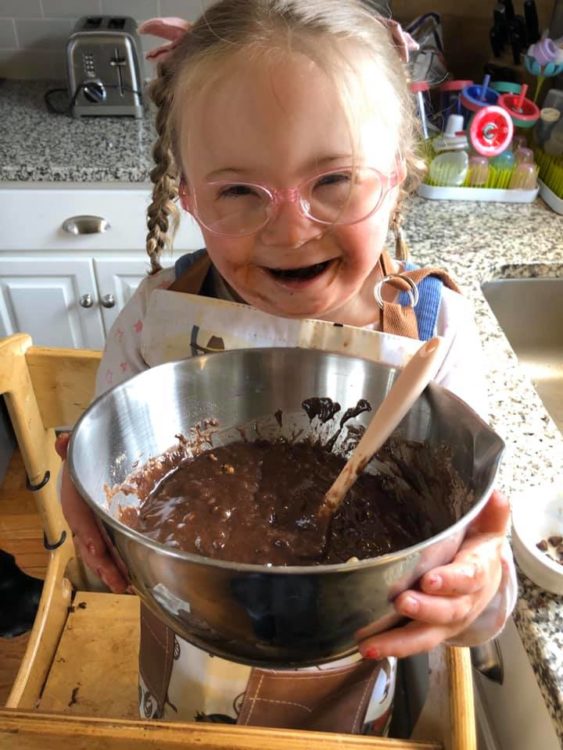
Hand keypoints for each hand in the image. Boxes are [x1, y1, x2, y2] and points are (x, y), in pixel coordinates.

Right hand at [56, 433, 128, 593]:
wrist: (84, 474)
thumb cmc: (83, 468)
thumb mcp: (79, 458)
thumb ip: (72, 450)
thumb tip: (64, 439)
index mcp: (76, 506)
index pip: (81, 523)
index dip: (88, 536)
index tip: (97, 548)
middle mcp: (83, 524)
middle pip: (92, 549)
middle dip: (104, 566)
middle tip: (120, 582)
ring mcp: (93, 534)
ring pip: (100, 558)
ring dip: (112, 573)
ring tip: (127, 587)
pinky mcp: (105, 538)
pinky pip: (110, 555)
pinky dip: (119, 569)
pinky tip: (133, 580)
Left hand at [359, 490, 509, 659]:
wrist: (485, 582)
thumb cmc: (477, 551)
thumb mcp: (487, 530)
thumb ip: (491, 514)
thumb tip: (496, 495)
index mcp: (476, 574)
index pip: (467, 578)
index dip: (450, 581)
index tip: (430, 579)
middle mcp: (462, 603)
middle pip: (446, 611)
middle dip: (424, 609)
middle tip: (401, 601)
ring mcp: (445, 622)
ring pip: (425, 636)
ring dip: (398, 641)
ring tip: (371, 643)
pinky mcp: (429, 632)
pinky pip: (411, 643)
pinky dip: (390, 648)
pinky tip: (366, 647)